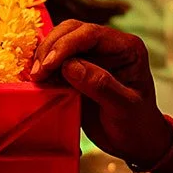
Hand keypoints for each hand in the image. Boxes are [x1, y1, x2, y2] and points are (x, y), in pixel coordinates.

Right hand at [13, 0, 131, 22]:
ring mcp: (62, 0)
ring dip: (105, 14)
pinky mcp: (62, 6)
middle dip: (110, 7)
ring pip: (84, 13)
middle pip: (89, 4)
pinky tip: (109, 17)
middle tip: (127, 7)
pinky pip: (80, 16)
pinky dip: (96, 18)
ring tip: (122, 12)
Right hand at [28, 21, 172, 167]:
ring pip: (59, 40)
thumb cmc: (136, 125)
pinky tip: (37, 79)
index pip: (91, 34)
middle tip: (37, 74)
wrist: (134, 142)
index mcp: (126, 48)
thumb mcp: (123, 108)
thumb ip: (100, 85)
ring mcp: (92, 55)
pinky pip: (55, 57)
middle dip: (51, 48)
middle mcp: (109, 45)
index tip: (47, 66)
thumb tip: (70, 66)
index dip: (65, 46)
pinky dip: (43, 65)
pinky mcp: (77, 67)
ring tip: (36, 78)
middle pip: (72, 30)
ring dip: (43, 56)